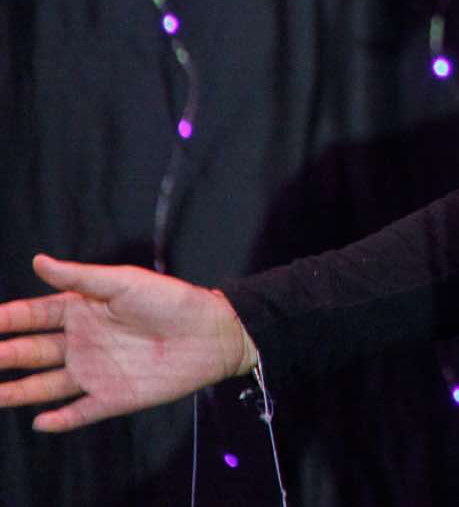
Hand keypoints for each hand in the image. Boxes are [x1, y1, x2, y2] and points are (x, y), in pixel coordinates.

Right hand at [0, 254, 258, 431]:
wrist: (214, 332)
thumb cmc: (172, 300)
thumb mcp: (124, 282)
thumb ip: (80, 277)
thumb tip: (38, 261)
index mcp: (82, 311)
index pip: (33, 316)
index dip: (6, 320)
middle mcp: (82, 343)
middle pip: (30, 352)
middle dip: (1, 355)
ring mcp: (94, 372)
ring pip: (43, 386)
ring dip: (16, 391)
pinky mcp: (112, 397)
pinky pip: (79, 413)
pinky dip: (60, 420)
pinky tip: (40, 422)